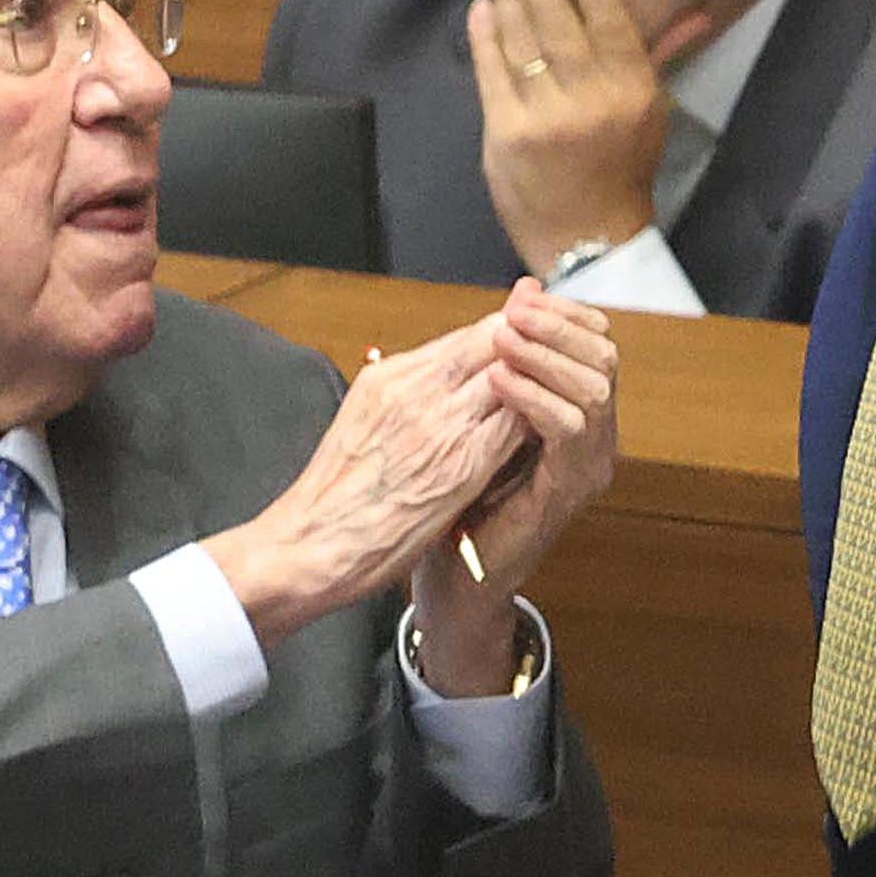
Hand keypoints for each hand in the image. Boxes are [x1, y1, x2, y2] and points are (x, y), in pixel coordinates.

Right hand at [204, 311, 533, 648]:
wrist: (315, 543)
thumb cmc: (334, 494)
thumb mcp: (360, 419)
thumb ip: (400, 393)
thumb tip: (430, 379)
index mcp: (390, 376)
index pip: (465, 337)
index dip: (504, 333)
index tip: (525, 336)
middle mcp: (417, 390)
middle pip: (493, 345)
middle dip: (529, 346)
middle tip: (557, 352)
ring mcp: (442, 425)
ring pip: (511, 380)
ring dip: (538, 383)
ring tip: (559, 393)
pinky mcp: (463, 464)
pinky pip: (516, 425)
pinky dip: (536, 421)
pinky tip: (550, 428)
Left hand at [403, 280, 618, 683]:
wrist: (454, 566)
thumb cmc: (463, 485)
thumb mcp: (482, 408)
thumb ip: (506, 354)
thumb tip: (520, 292)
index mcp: (580, 411)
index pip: (596, 343)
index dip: (564, 315)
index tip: (522, 297)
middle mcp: (596, 436)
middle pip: (604, 359)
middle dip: (558, 328)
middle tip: (513, 314)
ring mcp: (588, 464)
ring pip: (595, 390)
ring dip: (547, 357)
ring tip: (502, 341)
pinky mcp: (568, 489)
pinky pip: (568, 429)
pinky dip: (535, 398)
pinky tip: (499, 382)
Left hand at [467, 0, 677, 274]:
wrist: (588, 238)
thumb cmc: (622, 168)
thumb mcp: (652, 112)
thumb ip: (661, 55)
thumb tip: (696, 7)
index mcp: (633, 91)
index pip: (610, 23)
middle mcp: (592, 102)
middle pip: (558, 25)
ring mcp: (546, 119)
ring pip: (523, 44)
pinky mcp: (507, 136)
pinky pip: (493, 75)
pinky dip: (486, 39)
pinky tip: (483, 9)